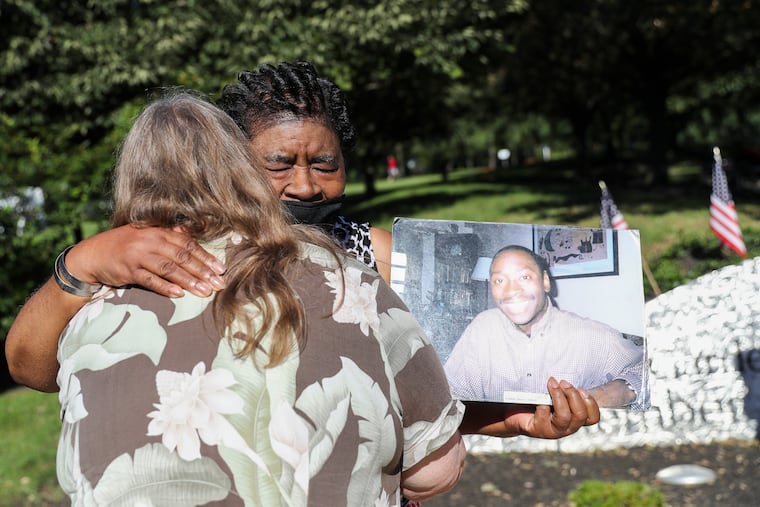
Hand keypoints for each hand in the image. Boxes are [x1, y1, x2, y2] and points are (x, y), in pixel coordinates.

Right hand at [66, 224, 225, 296]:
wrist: (92, 254)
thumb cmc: (124, 246)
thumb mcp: (145, 235)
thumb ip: (166, 235)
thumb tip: (188, 233)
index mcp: (158, 231)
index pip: (187, 244)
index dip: (206, 257)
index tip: (221, 269)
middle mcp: (150, 241)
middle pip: (182, 257)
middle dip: (203, 271)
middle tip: (219, 284)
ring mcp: (138, 255)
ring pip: (169, 269)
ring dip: (189, 281)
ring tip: (204, 292)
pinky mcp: (128, 270)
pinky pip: (150, 280)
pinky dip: (165, 287)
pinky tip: (179, 295)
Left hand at [460, 377, 599, 438]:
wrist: (510, 411)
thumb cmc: (534, 396)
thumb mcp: (552, 390)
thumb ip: (563, 382)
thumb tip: (567, 350)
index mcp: (574, 418)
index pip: (593, 418)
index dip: (591, 403)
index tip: (581, 387)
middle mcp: (567, 427)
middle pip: (581, 416)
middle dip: (573, 395)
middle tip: (562, 381)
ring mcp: (553, 431)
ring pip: (565, 417)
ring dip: (560, 397)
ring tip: (551, 383)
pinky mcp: (538, 430)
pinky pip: (545, 417)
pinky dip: (543, 406)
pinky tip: (538, 399)